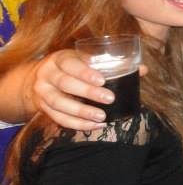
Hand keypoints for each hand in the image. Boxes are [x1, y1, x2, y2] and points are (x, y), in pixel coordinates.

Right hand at [29, 50, 145, 129]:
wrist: (37, 79)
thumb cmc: (71, 67)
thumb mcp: (83, 60)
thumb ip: (111, 64)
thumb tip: (143, 69)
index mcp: (59, 59)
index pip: (70, 64)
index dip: (85, 72)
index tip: (103, 80)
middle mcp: (47, 75)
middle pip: (65, 84)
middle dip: (88, 92)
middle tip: (110, 99)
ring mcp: (42, 92)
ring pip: (59, 104)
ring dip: (81, 112)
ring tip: (102, 117)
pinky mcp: (42, 108)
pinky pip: (58, 118)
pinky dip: (77, 124)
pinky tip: (95, 125)